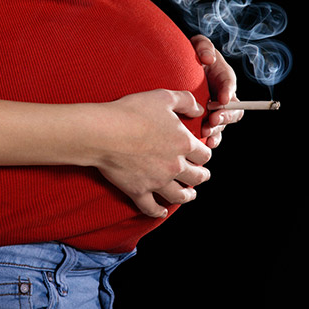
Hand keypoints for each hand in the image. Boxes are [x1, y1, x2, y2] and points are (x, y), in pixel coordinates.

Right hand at [91, 89, 211, 217]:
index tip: (201, 155)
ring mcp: (157, 181)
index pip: (204, 154)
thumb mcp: (163, 97)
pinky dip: (158, 212)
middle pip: (197, 177)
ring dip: (187, 196)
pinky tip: (162, 212)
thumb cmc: (131, 112)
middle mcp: (174, 165)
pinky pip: (151, 208)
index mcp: (183, 143)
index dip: (204, 154)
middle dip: (201, 176)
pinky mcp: (138, 191)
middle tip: (200, 175)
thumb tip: (200, 109)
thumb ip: (185, 101)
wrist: (104, 132)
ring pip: (179, 196)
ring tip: (189, 195)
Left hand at [190, 35, 243, 148]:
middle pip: (233, 110)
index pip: (230, 85)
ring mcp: (213, 110)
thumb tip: (208, 59)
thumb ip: (204, 47)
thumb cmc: (188, 56)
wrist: (173, 70)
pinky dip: (210, 139)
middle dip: (224, 116)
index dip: (228, 93)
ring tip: (205, 131)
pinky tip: (204, 143)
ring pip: (222, 124)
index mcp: (223, 78)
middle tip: (212, 118)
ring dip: (216, 129)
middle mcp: (221, 96)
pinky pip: (212, 133)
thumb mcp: (197, 46)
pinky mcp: (203, 121)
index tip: (222, 100)